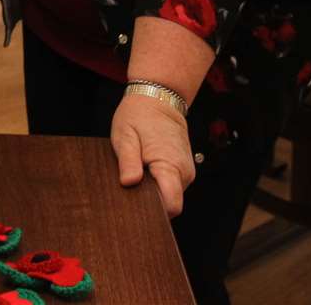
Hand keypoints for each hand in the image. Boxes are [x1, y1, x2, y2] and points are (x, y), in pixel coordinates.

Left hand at [111, 89, 195, 215]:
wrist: (158, 99)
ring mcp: (185, 171)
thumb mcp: (125, 136)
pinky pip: (170, 184)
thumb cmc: (139, 116)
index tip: (136, 206)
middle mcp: (184, 172)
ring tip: (137, 172)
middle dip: (150, 200)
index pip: (172, 205)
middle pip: (169, 202)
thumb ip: (128, 161)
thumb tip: (130, 183)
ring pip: (169, 194)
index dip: (154, 210)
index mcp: (170, 166)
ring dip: (153, 190)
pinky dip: (157, 182)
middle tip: (131, 185)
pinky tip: (145, 170)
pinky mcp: (183, 169)